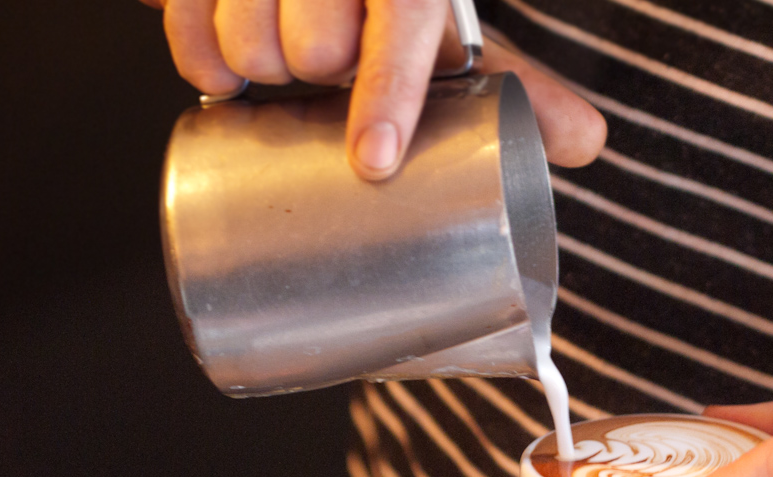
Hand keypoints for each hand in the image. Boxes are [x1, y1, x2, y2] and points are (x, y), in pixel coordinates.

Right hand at [138, 0, 605, 178]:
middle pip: (310, 48)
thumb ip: (518, 81)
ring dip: (257, 70)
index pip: (404, 18)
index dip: (389, 91)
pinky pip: (182, 28)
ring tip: (279, 70)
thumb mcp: (453, 31)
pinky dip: (201, 63)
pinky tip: (224, 77)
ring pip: (244, 43)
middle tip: (322, 75)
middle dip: (314, 78)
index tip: (372, 161)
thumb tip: (591, 145)